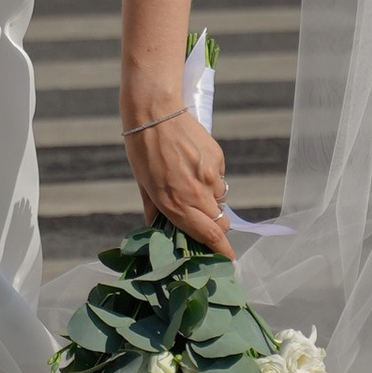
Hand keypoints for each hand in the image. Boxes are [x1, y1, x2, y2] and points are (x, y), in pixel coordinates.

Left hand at [124, 101, 231, 257]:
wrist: (154, 112)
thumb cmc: (142, 150)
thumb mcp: (144, 184)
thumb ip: (155, 211)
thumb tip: (158, 229)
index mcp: (175, 204)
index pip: (209, 236)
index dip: (222, 251)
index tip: (228, 260)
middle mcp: (195, 194)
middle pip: (220, 223)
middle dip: (215, 225)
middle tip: (201, 215)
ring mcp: (209, 176)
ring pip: (220, 199)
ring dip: (211, 199)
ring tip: (191, 180)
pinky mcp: (217, 159)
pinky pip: (220, 178)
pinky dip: (211, 177)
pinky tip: (195, 163)